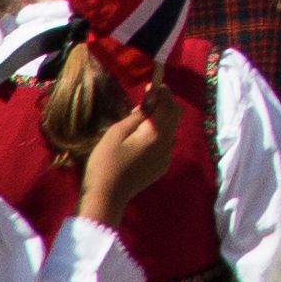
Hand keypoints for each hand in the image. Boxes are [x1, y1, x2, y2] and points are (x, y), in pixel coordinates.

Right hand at [78, 86, 180, 221]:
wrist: (105, 197)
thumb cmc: (106, 162)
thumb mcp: (117, 132)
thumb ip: (137, 115)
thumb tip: (151, 100)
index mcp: (157, 133)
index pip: (168, 104)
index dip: (162, 92)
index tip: (152, 84)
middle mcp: (167, 144)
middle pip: (175, 115)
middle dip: (165, 103)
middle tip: (148, 99)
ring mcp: (166, 157)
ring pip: (171, 130)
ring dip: (162, 119)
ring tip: (141, 119)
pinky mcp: (161, 168)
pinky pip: (165, 144)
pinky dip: (158, 135)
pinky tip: (141, 139)